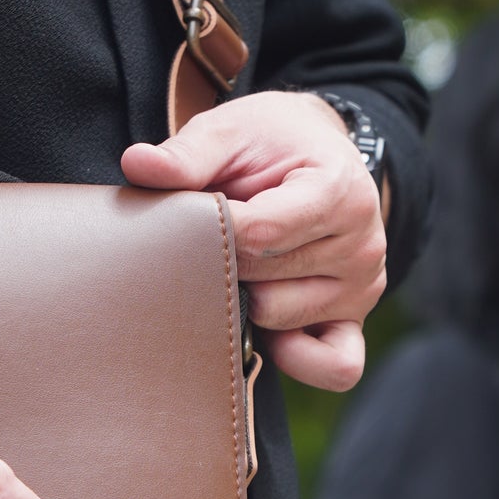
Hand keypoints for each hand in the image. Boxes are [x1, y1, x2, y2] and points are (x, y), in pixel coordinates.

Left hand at [121, 89, 385, 391]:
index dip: (213, 229)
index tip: (198, 211)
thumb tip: (137, 166)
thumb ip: (187, 155)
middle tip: (216, 235)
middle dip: (224, 260)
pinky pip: (336, 367)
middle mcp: (361, 245)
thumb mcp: (231, 130)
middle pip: (262, 279)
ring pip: (276, 317)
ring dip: (247, 297)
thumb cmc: (273, 143)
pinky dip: (298, 358)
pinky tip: (270, 330)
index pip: (260, 234)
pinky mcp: (355, 321)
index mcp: (338, 191)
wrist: (320, 155)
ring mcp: (362, 289)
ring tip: (243, 264)